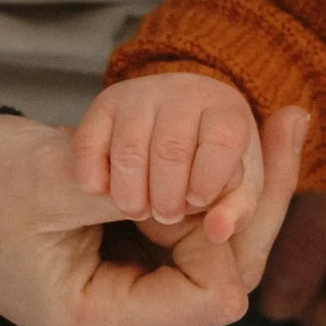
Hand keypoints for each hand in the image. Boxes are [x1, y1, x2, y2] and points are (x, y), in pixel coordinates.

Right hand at [0, 105, 309, 325]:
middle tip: (293, 121)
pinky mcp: (138, 285)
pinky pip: (199, 246)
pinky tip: (251, 143)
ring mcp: (133, 313)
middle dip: (255, 203)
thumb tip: (221, 197)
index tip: (236, 164)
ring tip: (276, 123)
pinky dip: (216, 198)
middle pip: (227, 278)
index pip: (212, 296)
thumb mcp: (56, 181)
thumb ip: (134, 191)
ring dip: (237, 196)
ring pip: (222, 259)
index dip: (231, 232)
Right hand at [71, 71, 266, 242]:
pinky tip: (106, 192)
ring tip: (139, 210)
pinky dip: (94, 179)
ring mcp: (139, 95)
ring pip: (129, 152)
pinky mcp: (103, 105)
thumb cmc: (211, 159)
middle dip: (167, 198)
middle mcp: (181, 93)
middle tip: (167, 216)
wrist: (180, 118)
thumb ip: (235, 210)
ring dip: (130, 195)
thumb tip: (218, 231)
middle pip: (171, 151)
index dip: (209, 180)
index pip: (222, 142)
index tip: (198, 200)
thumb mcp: (235, 184)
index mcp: (225, 109)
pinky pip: (89, 145)